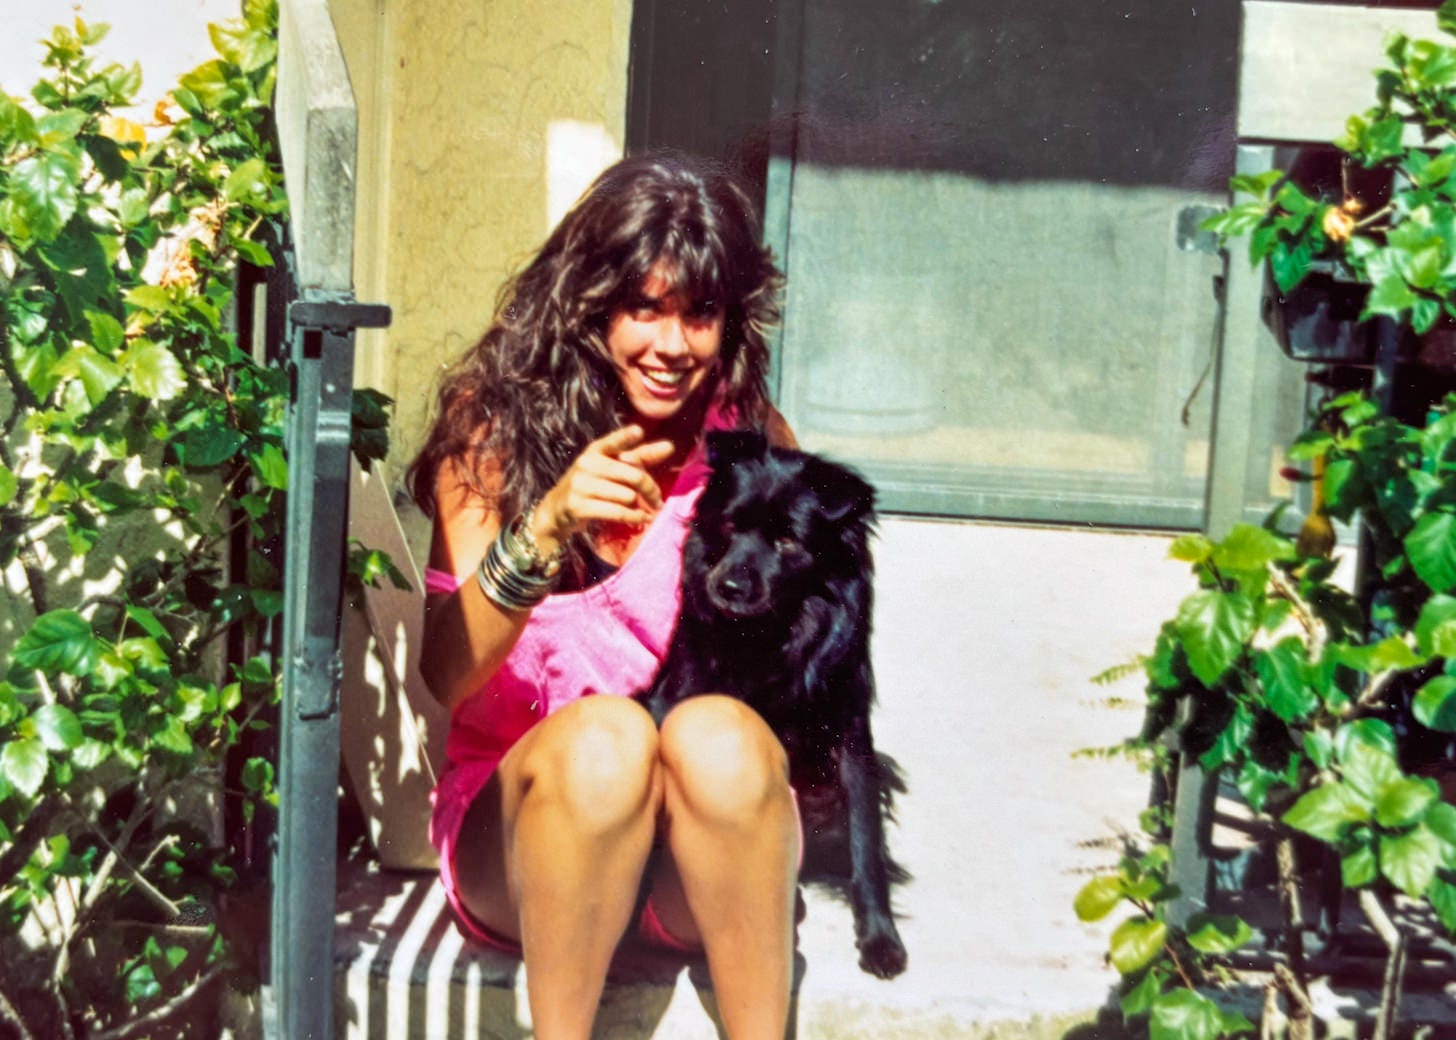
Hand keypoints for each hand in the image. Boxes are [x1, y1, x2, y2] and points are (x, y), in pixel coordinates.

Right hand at [533, 425, 675, 552]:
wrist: (557, 510)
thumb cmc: (592, 485)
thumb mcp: (610, 467)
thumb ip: (639, 457)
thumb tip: (670, 447)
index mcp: (596, 450)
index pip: (613, 442)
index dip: (625, 437)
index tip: (638, 431)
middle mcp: (587, 464)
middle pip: (634, 476)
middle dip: (651, 490)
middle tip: (658, 500)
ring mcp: (581, 485)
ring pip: (627, 496)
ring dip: (639, 507)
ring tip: (642, 511)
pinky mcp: (578, 506)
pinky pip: (617, 512)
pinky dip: (634, 517)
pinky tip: (641, 519)